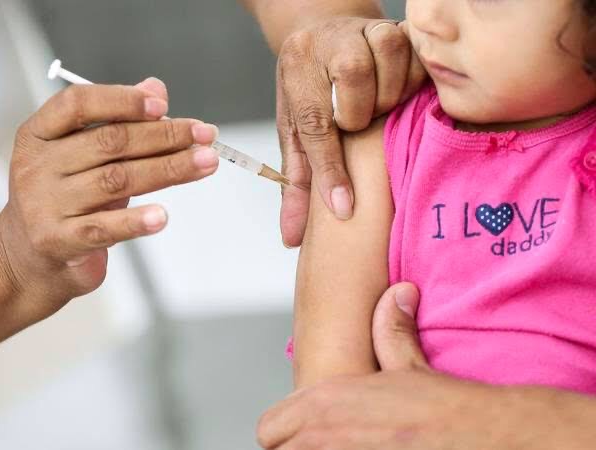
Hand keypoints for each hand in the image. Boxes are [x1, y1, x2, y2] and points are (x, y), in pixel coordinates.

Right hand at [0, 78, 218, 338]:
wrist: (33, 254)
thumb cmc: (67, 198)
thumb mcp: (86, 155)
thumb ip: (119, 121)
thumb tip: (155, 89)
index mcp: (41, 134)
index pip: (78, 104)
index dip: (122, 100)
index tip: (163, 105)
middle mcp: (39, 165)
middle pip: (110, 142)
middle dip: (165, 136)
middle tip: (205, 137)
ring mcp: (46, 204)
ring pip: (117, 180)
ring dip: (168, 169)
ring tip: (204, 163)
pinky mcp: (58, 240)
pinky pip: (104, 228)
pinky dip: (136, 221)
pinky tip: (162, 216)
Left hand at [257, 283, 586, 449]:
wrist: (489, 437)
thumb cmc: (447, 409)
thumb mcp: (411, 365)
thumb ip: (391, 329)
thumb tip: (397, 295)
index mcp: (327, 404)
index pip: (269, 429)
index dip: (287, 430)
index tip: (306, 432)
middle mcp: (326, 438)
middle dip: (297, 447)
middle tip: (331, 441)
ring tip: (352, 445)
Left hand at [277, 18, 425, 246]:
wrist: (326, 36)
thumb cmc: (311, 92)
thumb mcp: (296, 133)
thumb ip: (298, 184)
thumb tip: (292, 238)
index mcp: (297, 69)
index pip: (314, 124)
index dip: (331, 170)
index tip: (344, 209)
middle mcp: (329, 42)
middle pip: (354, 83)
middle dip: (361, 116)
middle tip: (360, 124)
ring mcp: (364, 30)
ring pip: (389, 62)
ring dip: (389, 96)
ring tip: (380, 107)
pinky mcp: (398, 27)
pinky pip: (418, 58)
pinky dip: (414, 82)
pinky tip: (401, 93)